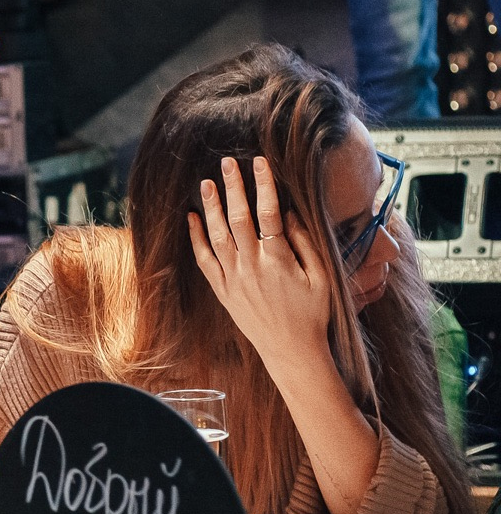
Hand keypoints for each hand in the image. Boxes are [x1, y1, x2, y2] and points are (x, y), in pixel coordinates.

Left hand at [188, 156, 331, 367]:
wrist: (291, 351)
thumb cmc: (313, 313)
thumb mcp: (321, 277)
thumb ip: (305, 243)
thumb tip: (289, 212)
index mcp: (278, 260)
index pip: (268, 213)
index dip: (263, 185)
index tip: (259, 162)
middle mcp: (251, 267)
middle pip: (238, 218)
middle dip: (233, 187)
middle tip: (226, 162)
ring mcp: (233, 279)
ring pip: (217, 236)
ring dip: (211, 207)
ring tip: (206, 183)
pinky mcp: (223, 291)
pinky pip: (205, 260)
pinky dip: (196, 238)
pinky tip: (191, 218)